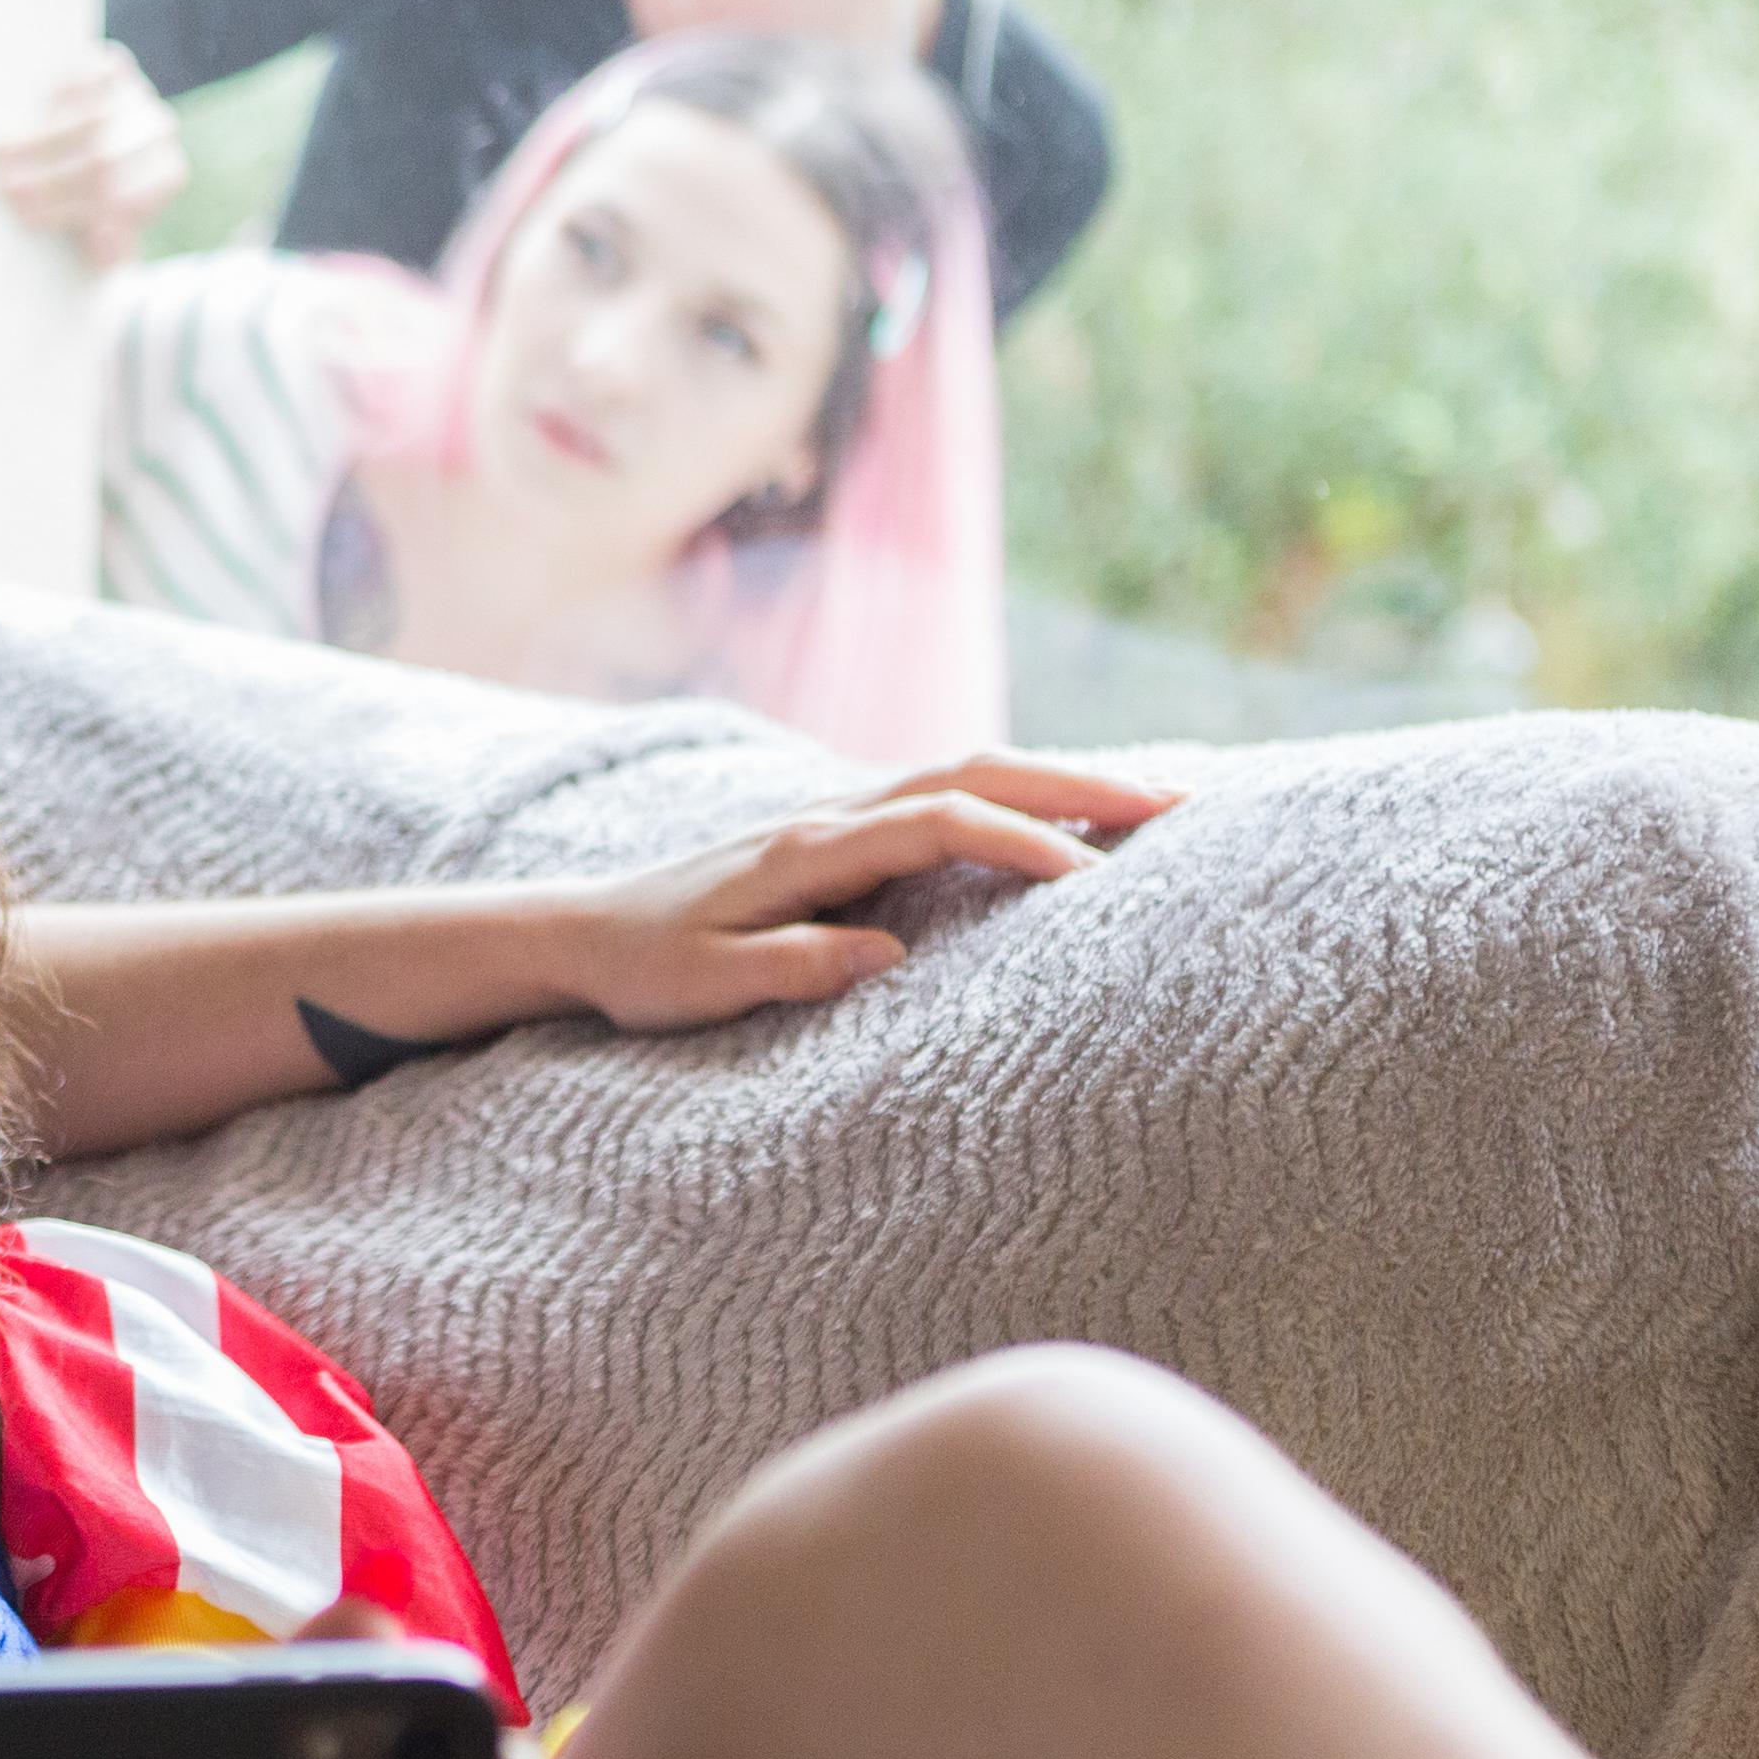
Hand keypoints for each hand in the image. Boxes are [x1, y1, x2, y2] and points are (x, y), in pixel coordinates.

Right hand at [0, 47, 187, 267]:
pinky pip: (89, 77)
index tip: (30, 220)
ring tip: (0, 157)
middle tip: (6, 191)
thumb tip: (102, 240)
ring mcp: (136, 95)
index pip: (124, 200)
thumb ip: (107, 253)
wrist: (99, 141)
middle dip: (49, 179)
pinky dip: (59, 93)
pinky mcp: (112, 67)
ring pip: (92, 119)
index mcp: (166, 175)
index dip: (73, 211)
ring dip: (40, 140)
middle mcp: (158, 131)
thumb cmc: (93, 205)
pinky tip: (25, 113)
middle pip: (104, 160)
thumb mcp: (105, 241)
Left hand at [530, 755, 1181, 1033]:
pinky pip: (945, 798)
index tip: (1093, 877)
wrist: (583, 933)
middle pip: (970, 773)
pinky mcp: (841, 835)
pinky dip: (1013, 796)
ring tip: (1147, 803)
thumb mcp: (702, 985)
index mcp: (807, 848)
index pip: (938, 823)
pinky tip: (1061, 818)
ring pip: (964, 774)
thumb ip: (788, 968)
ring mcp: (838, 817)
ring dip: (1054, 781)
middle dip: (1073, 785)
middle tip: (1175, 804)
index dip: (1020, 841)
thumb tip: (884, 957)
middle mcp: (830, 816)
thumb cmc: (644, 968)